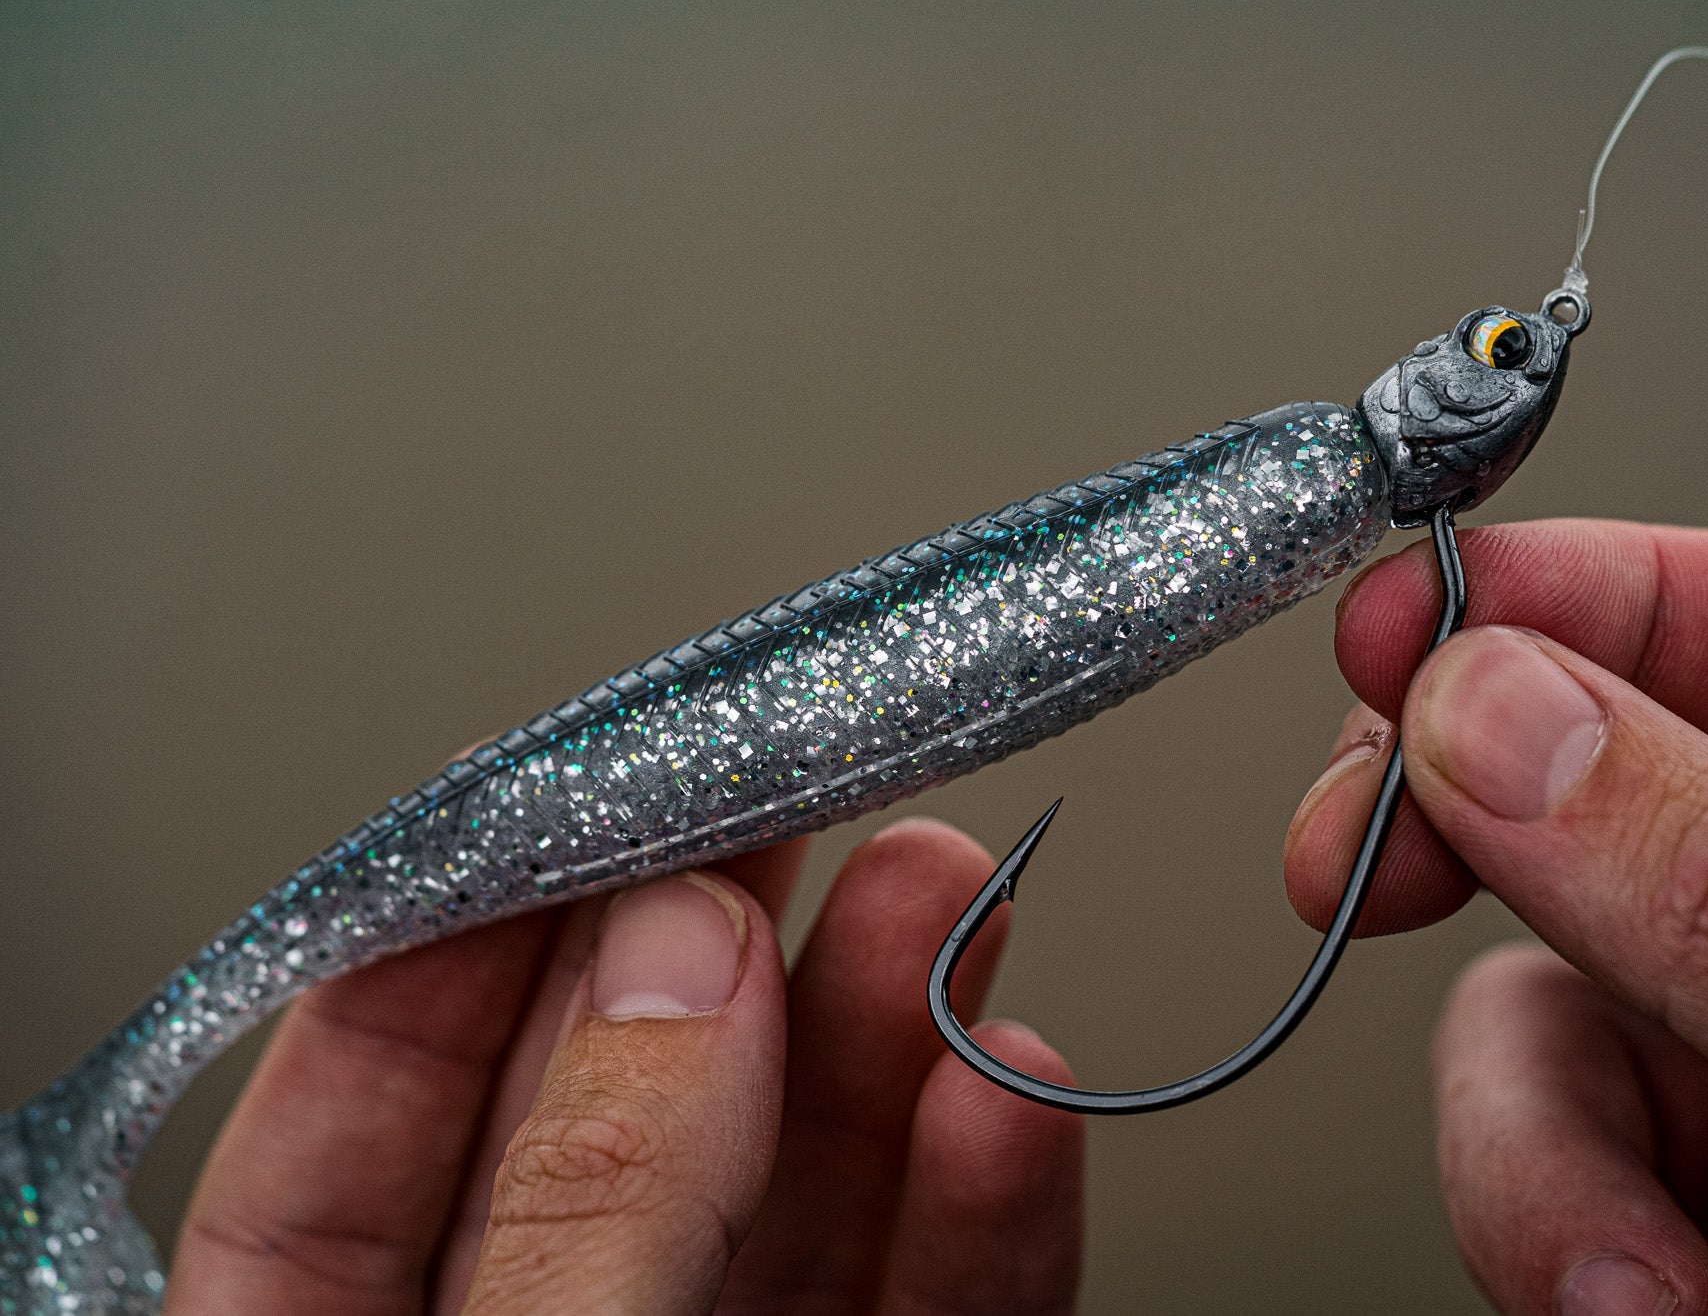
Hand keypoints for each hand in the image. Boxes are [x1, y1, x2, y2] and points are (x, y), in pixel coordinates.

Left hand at [164, 820, 1083, 1313]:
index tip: (565, 791)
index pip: (351, 1136)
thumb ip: (583, 1220)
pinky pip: (930, 1315)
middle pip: (615, 1129)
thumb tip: (673, 966)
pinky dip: (985, 1203)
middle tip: (799, 795)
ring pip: (795, 1202)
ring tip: (943, 882)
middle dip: (720, 949)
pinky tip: (1008, 1085)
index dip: (453, 941)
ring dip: (884, 1035)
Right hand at [1285, 520, 1707, 1313]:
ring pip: (1546, 997)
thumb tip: (1506, 710)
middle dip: (1471, 834)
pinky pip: (1550, 1148)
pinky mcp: (1704, 1199)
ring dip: (1537, 1142)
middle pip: (1615, 787)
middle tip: (1354, 853)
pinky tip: (1645, 1312)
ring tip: (1629, 1279)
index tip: (1404, 616)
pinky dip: (1554, 1236)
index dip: (1589, 598)